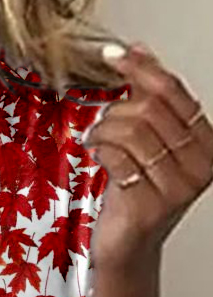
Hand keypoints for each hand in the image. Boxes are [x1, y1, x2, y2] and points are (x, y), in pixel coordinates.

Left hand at [82, 42, 212, 274]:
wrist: (127, 246)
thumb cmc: (136, 194)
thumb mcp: (149, 142)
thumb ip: (148, 99)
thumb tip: (138, 50)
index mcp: (206, 143)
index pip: (173, 92)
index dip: (141, 68)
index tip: (114, 55)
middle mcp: (200, 165)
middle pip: (150, 110)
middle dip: (116, 110)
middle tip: (102, 125)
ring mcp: (177, 187)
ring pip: (132, 130)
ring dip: (103, 130)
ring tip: (96, 141)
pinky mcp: (150, 205)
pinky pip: (117, 157)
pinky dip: (99, 150)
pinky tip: (97, 156)